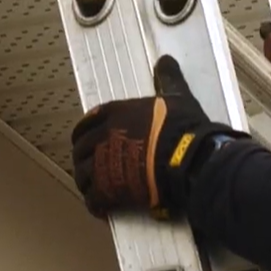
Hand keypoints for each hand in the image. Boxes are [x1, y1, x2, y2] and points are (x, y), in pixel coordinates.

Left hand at [70, 55, 246, 219]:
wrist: (189, 158)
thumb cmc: (184, 128)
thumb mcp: (177, 96)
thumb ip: (168, 79)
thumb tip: (166, 62)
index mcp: (114, 113)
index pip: (88, 123)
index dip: (85, 134)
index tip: (87, 141)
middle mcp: (103, 136)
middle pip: (81, 150)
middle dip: (84, 160)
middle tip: (91, 167)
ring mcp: (103, 163)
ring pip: (82, 175)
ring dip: (87, 183)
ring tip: (94, 189)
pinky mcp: (109, 189)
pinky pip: (94, 199)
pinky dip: (96, 205)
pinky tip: (102, 208)